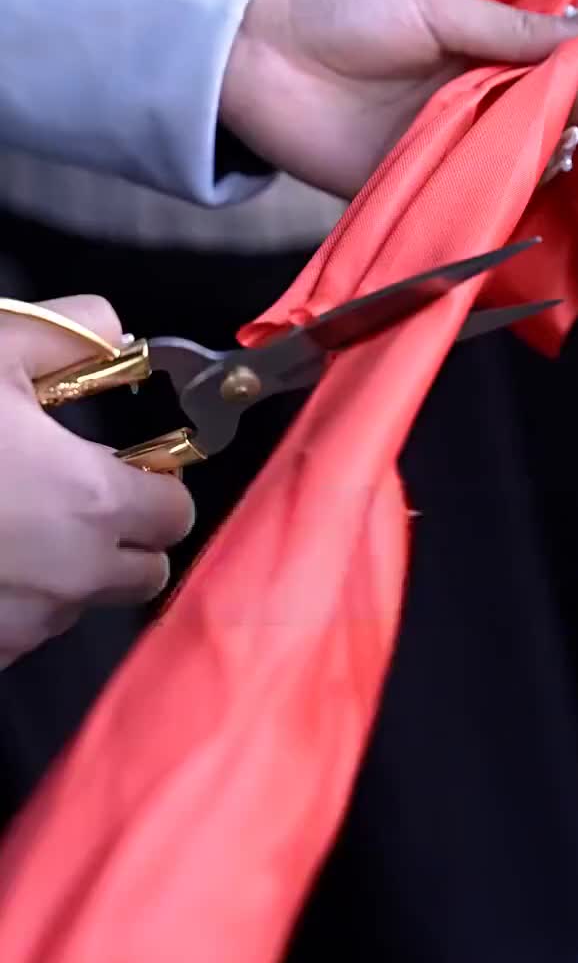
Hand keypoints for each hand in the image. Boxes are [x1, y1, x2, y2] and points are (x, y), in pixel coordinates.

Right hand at [0, 296, 193, 668]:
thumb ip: (75, 334)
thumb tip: (115, 333)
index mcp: (93, 503)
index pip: (176, 512)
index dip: (159, 482)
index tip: (129, 464)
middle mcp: (71, 577)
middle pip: (146, 570)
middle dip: (128, 535)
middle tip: (79, 493)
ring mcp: (22, 623)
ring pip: (83, 604)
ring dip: (70, 569)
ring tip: (14, 518)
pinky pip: (24, 629)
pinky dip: (16, 598)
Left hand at [220, 0, 577, 197]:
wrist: (256, 50)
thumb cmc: (344, 11)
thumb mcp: (437, 10)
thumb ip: (509, 33)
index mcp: (475, 57)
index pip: (545, 72)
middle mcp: (462, 107)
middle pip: (532, 122)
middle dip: (570, 113)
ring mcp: (434, 149)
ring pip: (502, 165)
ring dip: (538, 156)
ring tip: (563, 139)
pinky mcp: (403, 189)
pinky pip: (454, 201)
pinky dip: (487, 198)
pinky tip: (517, 182)